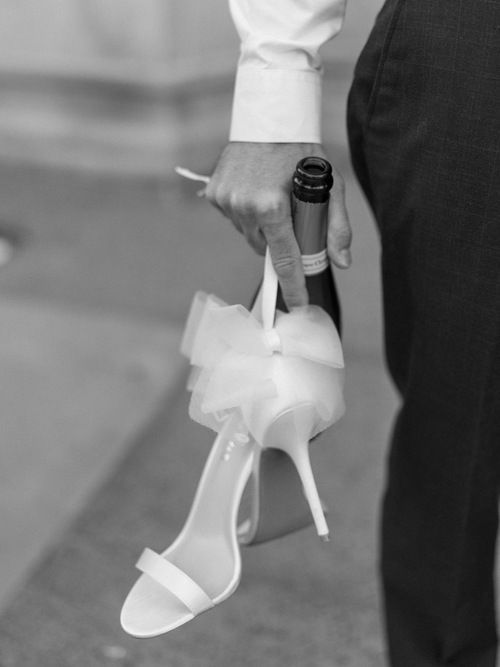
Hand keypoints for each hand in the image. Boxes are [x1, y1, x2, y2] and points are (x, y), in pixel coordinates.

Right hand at [205, 142, 351, 308]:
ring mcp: (225, 200)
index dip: (293, 284)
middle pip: (264, 248)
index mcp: (272, 205)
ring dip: (262, 227)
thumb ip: (337, 225)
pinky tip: (255, 190)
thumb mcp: (330, 184)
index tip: (299, 303)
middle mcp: (244, 206)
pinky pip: (233, 218)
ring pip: (248, 234)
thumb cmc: (302, 149)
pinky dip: (246, 213)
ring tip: (272, 196)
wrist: (269, 114)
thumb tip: (341, 262)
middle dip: (279, 242)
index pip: (284, 258)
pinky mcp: (214, 192)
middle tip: (291, 218)